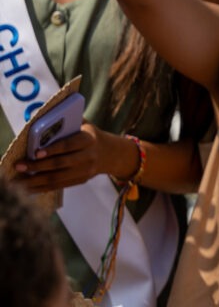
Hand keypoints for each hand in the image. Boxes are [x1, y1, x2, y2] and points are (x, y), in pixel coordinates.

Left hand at [14, 124, 131, 192]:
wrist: (110, 153)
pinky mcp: (81, 180)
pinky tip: (30, 188)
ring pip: (59, 178)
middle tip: (20, 166)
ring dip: (37, 180)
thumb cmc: (88, 135)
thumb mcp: (83, 124)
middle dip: (38, 166)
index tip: (36, 152)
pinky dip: (44, 187)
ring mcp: (86, 171)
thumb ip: (66, 121)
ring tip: (20, 181)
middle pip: (61, 163)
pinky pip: (60, 185)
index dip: (53, 149)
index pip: (69, 145)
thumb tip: (40, 119)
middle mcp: (89, 157)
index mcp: (89, 140)